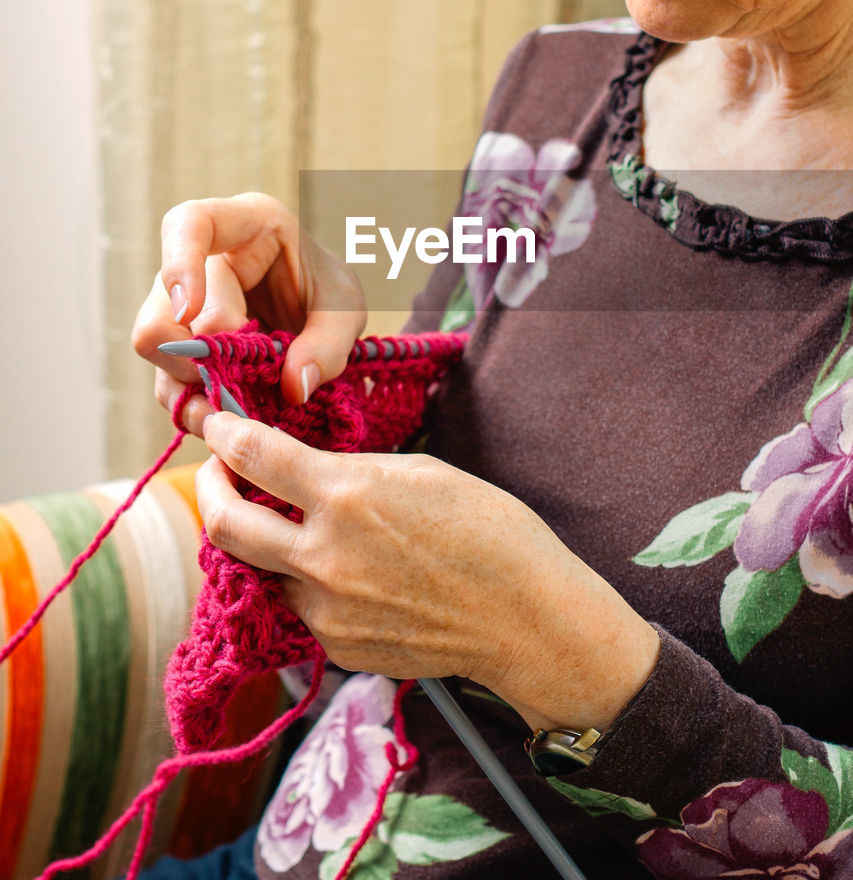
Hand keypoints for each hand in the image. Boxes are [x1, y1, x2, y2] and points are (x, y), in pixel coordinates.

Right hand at [132, 193, 366, 435]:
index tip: (190, 310)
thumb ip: (329, 344)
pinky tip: (225, 417)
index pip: (189, 223)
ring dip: (192, 385)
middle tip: (243, 382)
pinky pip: (166, 379)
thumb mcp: (345, 309)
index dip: (179, 264)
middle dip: (204, 354)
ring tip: (235, 408)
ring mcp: (179, 303)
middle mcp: (201, 262)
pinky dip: (193, 405)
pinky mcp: (178, 346)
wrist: (318, 315)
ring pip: (154, 346)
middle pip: (163, 305)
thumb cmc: (326, 292)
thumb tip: (294, 386)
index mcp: (244, 225)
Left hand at [196, 411, 660, 733]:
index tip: (217, 424)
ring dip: (264, 542)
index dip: (225, 432)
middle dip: (210, 489)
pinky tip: (345, 570)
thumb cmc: (488, 531)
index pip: (254, 456)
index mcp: (346, 496)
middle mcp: (324, 556)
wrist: (526, 619)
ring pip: (261, 569)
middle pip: (224, 522)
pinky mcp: (338, 647)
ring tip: (292, 523)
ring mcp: (326, 609)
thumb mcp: (419, 472)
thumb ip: (351, 470)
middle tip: (218, 473)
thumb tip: (306, 470)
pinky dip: (306, 582)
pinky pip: (300, 606)